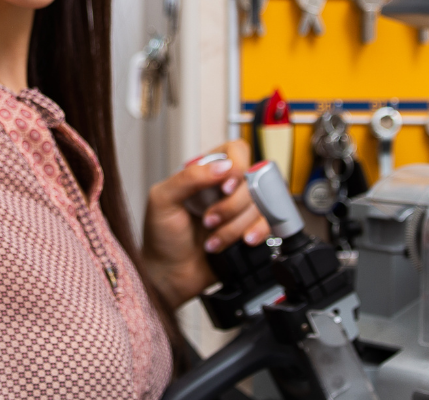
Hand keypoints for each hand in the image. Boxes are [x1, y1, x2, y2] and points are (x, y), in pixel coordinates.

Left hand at [140, 140, 270, 309]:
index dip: (237, 167)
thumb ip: (189, 177)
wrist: (169, 275)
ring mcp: (239, 210)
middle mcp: (225, 188)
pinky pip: (267, 224)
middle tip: (209, 221)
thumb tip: (222, 166)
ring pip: (259, 204)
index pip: (235, 151)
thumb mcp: (163, 199)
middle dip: (230, 206)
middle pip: (252, 180)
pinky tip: (240, 241)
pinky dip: (255, 233)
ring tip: (214, 238)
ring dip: (235, 226)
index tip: (225, 188)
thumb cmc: (161, 238)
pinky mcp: (249, 230)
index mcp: (204, 173)